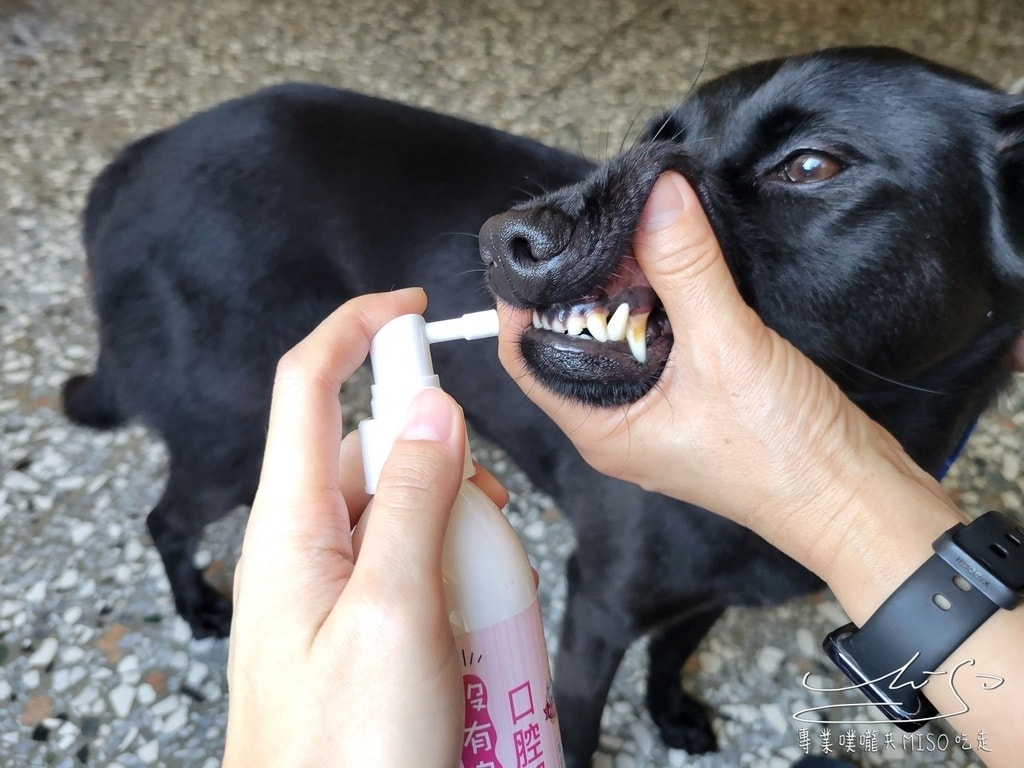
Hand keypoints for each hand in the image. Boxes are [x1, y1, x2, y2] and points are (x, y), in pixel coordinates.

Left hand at [223, 288, 505, 767]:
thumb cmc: (345, 754)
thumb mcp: (393, 612)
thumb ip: (412, 499)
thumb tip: (431, 407)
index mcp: (293, 525)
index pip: (309, 386)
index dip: (356, 330)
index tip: (412, 307)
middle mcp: (310, 547)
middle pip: (382, 453)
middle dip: (445, 472)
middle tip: (484, 532)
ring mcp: (339, 589)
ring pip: (413, 514)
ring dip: (462, 541)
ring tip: (481, 618)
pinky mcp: (368, 625)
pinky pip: (421, 571)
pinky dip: (459, 584)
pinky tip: (477, 641)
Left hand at [496, 172, 958, 577]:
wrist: (854, 496)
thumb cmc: (784, 455)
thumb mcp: (726, 348)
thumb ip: (686, 269)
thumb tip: (655, 197)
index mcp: (599, 428)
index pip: (525, 355)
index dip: (521, 299)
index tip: (540, 245)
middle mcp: (617, 422)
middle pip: (569, 339)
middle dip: (580, 283)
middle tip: (598, 226)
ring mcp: (655, 412)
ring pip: (617, 338)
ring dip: (624, 289)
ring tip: (637, 234)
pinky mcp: (692, 399)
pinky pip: (659, 343)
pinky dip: (661, 303)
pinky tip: (676, 267)